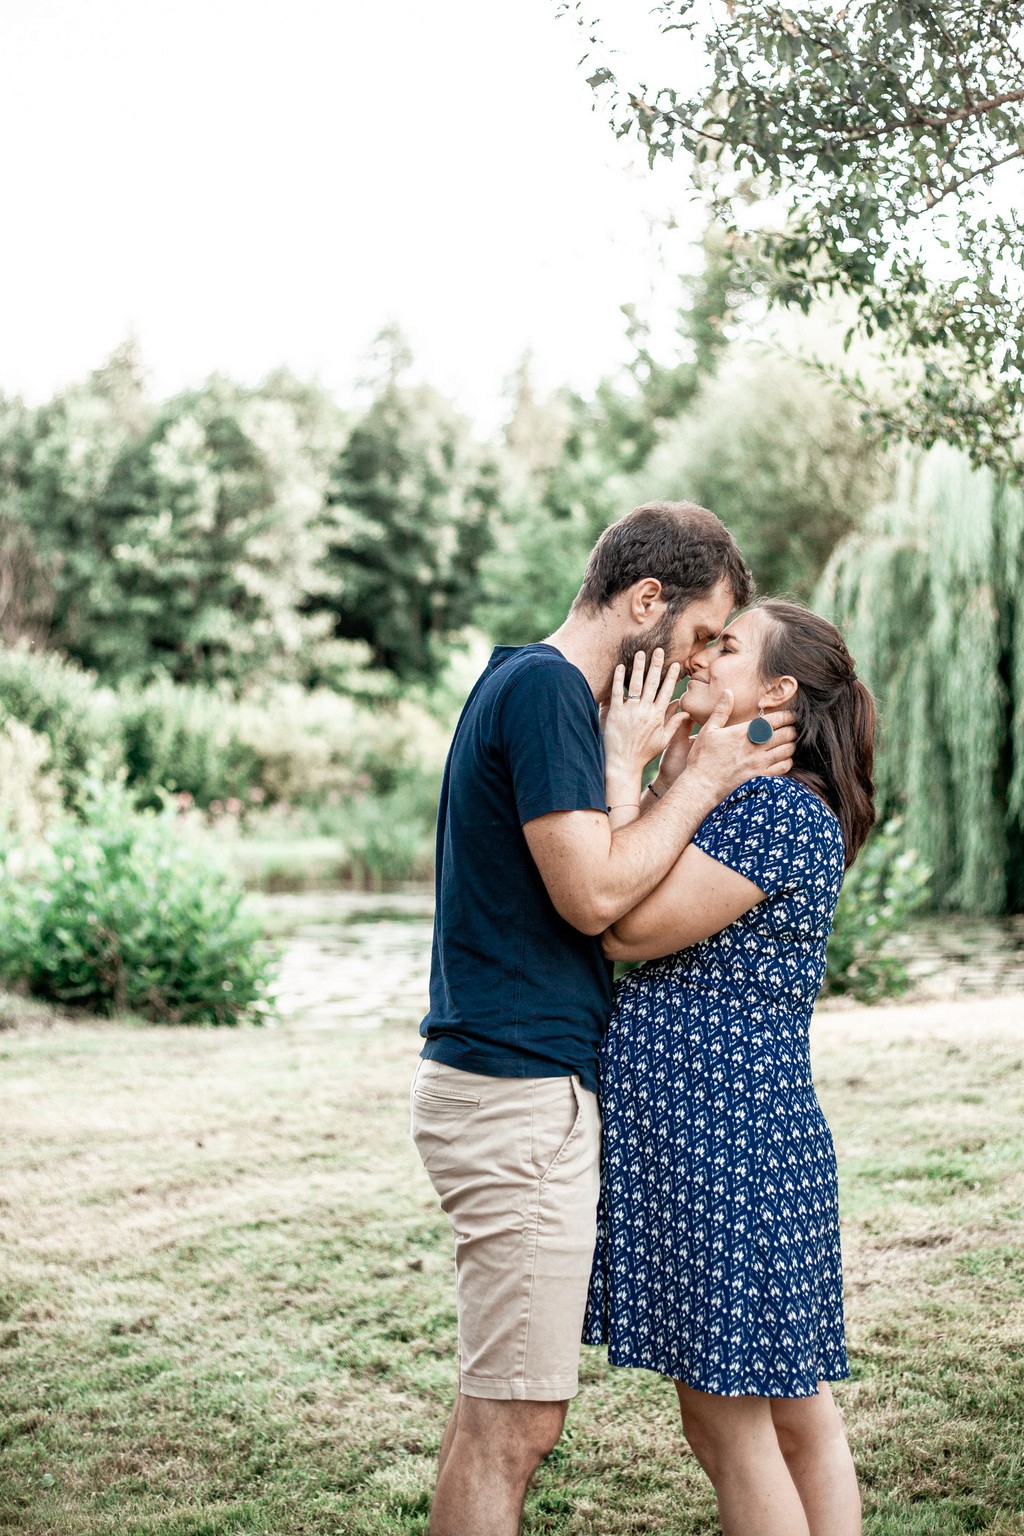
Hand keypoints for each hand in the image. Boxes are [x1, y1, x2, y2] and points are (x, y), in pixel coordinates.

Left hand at [602, 649, 686, 798]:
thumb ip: (674, 724)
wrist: (623, 765)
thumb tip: (685, 711)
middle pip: (652, 683)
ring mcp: (630, 711)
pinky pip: (617, 693)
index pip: (667, 692)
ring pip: (636, 684)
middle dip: (657, 665)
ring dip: (639, 667)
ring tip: (641, 653)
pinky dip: (619, 679)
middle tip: (659, 650)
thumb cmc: (643, 754)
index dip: (672, 677)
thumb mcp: (663, 740)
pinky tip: (621, 667)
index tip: (676, 664)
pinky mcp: (615, 713)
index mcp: (657, 716)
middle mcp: (645, 711)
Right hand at [685, 692, 796, 798]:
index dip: (787, 716)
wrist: (702, 787)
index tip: (791, 715)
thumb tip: (728, 692)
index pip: (774, 720)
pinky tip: (785, 759)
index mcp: (744, 733)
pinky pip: (783, 768)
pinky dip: (788, 761)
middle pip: (785, 734)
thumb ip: (720, 710)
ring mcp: (759, 763)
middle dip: (792, 729)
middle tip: (792, 728)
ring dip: (791, 744)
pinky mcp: (761, 777)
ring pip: (787, 750)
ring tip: (790, 742)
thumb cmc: (702, 758)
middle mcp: (755, 747)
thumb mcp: (708, 730)